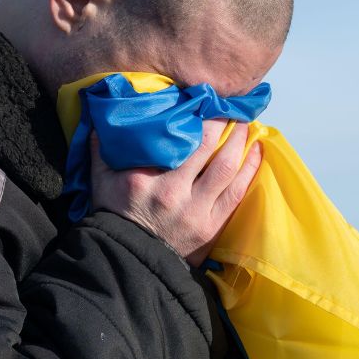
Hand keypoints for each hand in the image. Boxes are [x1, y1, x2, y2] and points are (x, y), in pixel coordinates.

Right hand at [90, 120, 261, 266]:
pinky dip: (251, 169)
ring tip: (246, 124)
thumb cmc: (115, 215)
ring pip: (227, 167)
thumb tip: (101, 120)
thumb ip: (101, 149)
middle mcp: (173, 192)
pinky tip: (257, 151)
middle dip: (222, 122)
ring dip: (240, 141)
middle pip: (207, 148)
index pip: (176, 139)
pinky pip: (237, 192)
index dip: (195, 115)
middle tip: (230, 106)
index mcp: (145, 179)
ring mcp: (196, 211)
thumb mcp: (101, 181)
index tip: (204, 99)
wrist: (129, 260)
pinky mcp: (211, 226)